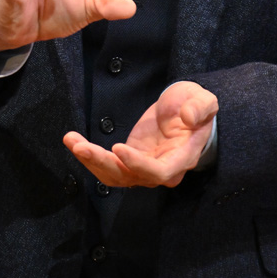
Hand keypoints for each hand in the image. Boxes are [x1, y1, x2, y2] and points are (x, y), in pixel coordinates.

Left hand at [63, 82, 217, 188]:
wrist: (185, 110)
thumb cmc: (196, 106)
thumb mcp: (204, 100)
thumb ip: (200, 108)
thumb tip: (188, 117)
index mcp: (182, 158)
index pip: (159, 172)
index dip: (138, 165)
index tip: (119, 148)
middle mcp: (161, 170)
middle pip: (130, 177)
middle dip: (103, 164)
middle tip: (81, 148)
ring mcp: (143, 167)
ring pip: (114, 175)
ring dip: (91, 161)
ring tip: (72, 142)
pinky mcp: (129, 160)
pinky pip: (108, 165)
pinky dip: (89, 154)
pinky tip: (72, 140)